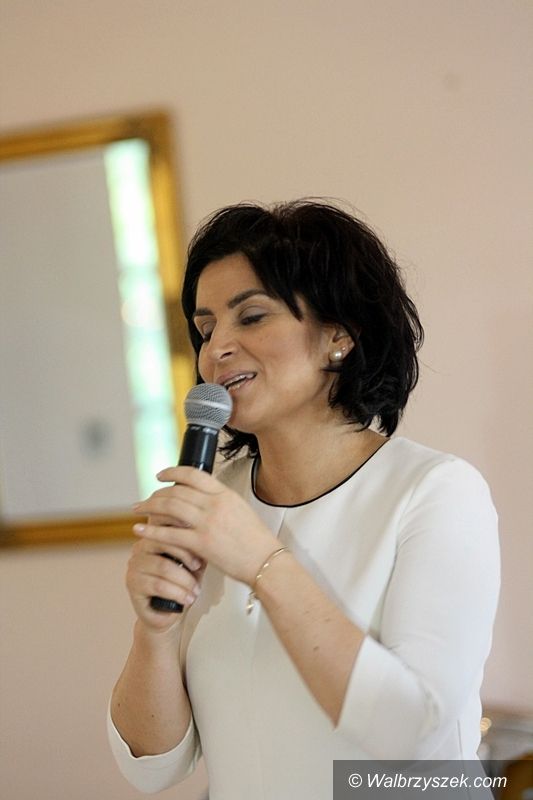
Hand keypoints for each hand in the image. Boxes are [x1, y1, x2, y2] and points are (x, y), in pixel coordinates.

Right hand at [126, 512, 205, 630]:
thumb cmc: (182, 586)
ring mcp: (134, 566)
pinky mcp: (132, 585)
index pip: (162, 521)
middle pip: (163, 541)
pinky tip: (187, 599)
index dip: (179, 522)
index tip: (198, 530)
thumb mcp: (193, 564)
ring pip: (164, 566)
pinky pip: (158, 585)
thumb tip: (209, 533)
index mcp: (154, 536)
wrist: (167, 615)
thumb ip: (196, 548)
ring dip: (185, 580)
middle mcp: (140, 548)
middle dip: (186, 554)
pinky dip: (178, 593)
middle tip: (198, 567)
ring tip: (195, 591)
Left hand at [132, 466, 278, 586]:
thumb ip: (221, 502)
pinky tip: (140, 532)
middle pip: (176, 491)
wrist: (266, 561)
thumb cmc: (256, 540)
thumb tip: (202, 499)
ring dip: (149, 508)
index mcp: (225, 494)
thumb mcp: (241, 510)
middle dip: (156, 494)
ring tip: (138, 510)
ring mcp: (207, 523)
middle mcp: (215, 504)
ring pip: (169, 508)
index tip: (161, 475)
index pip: (193, 474)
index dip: (173, 472)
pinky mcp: (202, 543)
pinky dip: (151, 532)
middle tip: (146, 499)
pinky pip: (169, 535)